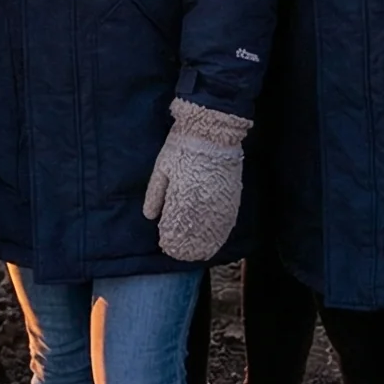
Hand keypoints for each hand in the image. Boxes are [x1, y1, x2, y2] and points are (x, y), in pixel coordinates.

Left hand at [142, 98, 251, 262]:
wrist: (212, 130)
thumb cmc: (182, 146)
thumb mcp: (162, 168)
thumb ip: (156, 193)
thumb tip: (150, 216)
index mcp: (183, 197)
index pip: (177, 227)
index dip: (172, 240)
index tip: (167, 247)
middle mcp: (203, 203)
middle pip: (196, 233)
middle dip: (188, 246)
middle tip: (180, 253)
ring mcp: (220, 201)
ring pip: (214, 231)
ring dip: (206, 243)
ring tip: (199, 253)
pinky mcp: (233, 196)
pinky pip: (228, 221)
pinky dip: (221, 233)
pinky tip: (217, 239)